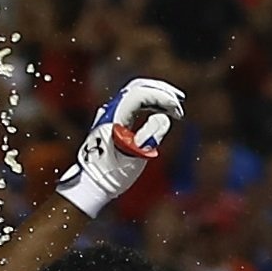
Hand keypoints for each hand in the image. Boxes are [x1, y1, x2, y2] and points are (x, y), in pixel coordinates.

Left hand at [55, 77, 186, 216]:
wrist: (91, 183)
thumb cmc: (112, 174)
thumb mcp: (135, 158)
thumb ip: (150, 135)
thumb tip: (164, 117)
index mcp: (114, 118)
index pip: (140, 95)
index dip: (162, 98)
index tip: (178, 112)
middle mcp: (110, 111)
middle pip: (137, 87)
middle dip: (161, 90)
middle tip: (180, 99)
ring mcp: (109, 114)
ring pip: (134, 92)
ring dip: (156, 94)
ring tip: (174, 104)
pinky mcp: (112, 120)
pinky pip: (132, 102)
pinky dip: (148, 102)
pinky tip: (160, 109)